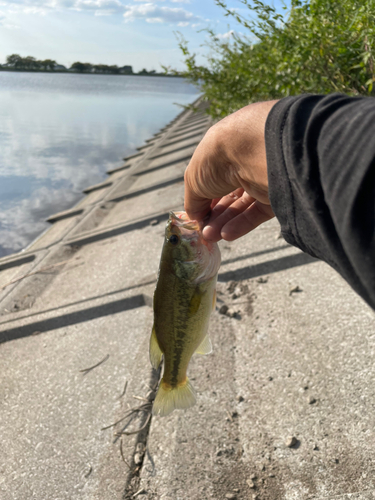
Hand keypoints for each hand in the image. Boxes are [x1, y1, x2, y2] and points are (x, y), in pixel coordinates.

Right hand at [184, 100, 277, 241]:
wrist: (253, 154)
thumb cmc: (217, 160)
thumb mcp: (193, 180)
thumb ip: (193, 201)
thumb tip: (195, 218)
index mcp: (224, 150)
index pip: (214, 178)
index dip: (204, 199)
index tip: (197, 216)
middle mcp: (244, 161)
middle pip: (228, 194)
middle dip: (214, 215)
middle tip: (204, 232)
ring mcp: (261, 177)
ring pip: (242, 205)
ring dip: (224, 222)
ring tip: (211, 236)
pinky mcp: (276, 193)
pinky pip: (257, 211)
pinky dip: (242, 224)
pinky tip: (226, 234)